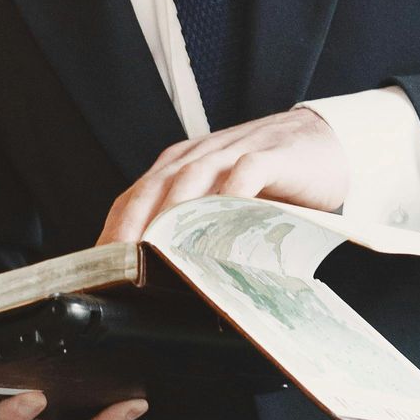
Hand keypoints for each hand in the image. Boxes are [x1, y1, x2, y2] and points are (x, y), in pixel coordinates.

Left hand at [102, 106, 348, 245]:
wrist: (323, 142)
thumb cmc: (269, 182)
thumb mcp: (221, 202)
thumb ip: (194, 227)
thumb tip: (161, 277)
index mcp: (179, 168)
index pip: (133, 197)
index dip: (112, 230)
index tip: (96, 268)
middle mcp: (197, 158)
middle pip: (152, 190)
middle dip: (130, 228)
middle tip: (116, 265)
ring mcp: (231, 154)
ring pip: (190, 181)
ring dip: (170, 216)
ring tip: (155, 249)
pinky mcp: (268, 156)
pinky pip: (243, 175)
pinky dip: (229, 197)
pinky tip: (221, 224)